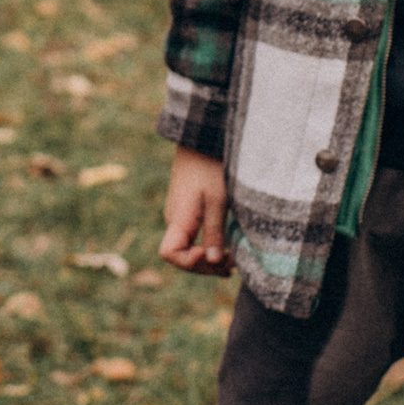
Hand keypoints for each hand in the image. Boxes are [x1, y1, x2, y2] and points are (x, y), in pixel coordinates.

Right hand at [158, 145, 230, 274]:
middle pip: (181, 256)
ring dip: (208, 257)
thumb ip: (214, 232)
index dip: (189, 262)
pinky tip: (226, 248)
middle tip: (233, 265)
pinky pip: (192, 236)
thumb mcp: (218, 200)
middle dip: (205, 265)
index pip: (170, 254)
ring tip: (233, 260)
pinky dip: (207, 245)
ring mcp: (179, 214)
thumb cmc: (210, 166)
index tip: (211, 255)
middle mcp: (174, 219)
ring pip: (188, 247)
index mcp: (178, 218)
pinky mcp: (187, 209)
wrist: (201, 138)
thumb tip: (214, 261)